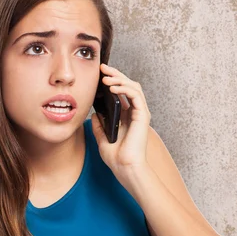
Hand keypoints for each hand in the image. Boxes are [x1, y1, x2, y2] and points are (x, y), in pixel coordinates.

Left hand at [91, 64, 151, 188]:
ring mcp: (140, 113)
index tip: (99, 74)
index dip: (112, 81)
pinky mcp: (143, 115)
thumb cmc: (116, 157)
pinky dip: (124, 87)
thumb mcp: (102, 138)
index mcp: (126, 116)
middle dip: (115, 74)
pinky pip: (135, 94)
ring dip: (119, 78)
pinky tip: (112, 87)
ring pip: (133, 86)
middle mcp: (135, 112)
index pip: (121, 92)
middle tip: (102, 67)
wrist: (125, 168)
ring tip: (105, 77)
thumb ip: (99, 126)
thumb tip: (94, 114)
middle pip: (128, 86)